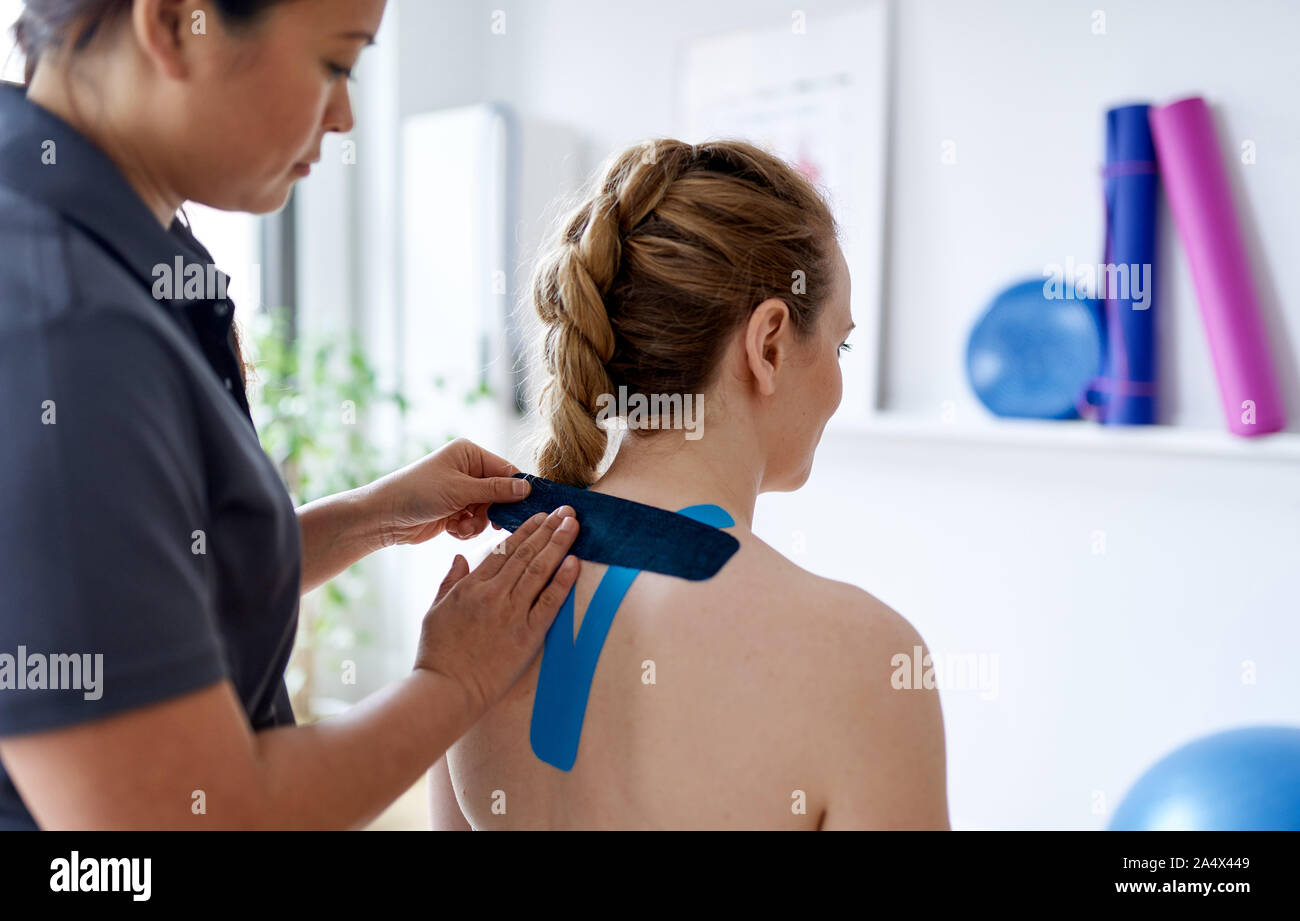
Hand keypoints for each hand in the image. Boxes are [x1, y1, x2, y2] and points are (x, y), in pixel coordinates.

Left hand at [368, 438, 530, 546]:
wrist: (384, 517)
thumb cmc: (418, 493)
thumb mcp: (460, 490)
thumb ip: (495, 490)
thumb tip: (527, 488)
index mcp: (470, 454)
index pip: (506, 470)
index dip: (517, 490)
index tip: (527, 508)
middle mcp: (467, 470)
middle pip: (500, 493)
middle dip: (492, 511)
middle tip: (493, 523)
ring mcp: (461, 491)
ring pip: (488, 511)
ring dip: (477, 523)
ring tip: (460, 526)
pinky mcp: (454, 511)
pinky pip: (475, 522)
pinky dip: (466, 529)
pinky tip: (452, 530)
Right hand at [414, 507, 580, 716]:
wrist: (446, 690)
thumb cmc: (437, 654)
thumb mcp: (434, 611)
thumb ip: (450, 581)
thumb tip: (461, 557)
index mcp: (470, 586)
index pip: (503, 550)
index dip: (525, 530)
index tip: (540, 515)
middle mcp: (493, 594)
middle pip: (525, 553)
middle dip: (547, 528)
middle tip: (566, 510)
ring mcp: (511, 613)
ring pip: (539, 570)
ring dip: (558, 544)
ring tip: (573, 524)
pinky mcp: (527, 635)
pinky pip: (549, 602)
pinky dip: (563, 580)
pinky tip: (575, 561)